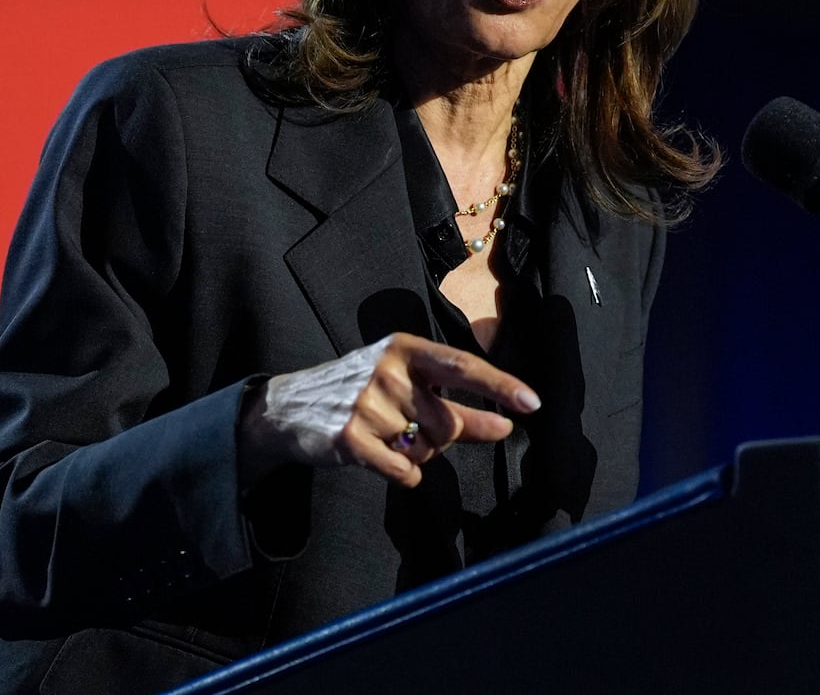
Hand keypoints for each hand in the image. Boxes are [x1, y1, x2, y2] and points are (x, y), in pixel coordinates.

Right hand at [239, 333, 540, 487]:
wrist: (287, 408)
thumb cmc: (357, 391)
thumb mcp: (404, 384)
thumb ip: (458, 404)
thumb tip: (508, 424)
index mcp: (402, 348)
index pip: (462, 367)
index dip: (499, 386)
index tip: (532, 403)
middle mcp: (386, 371)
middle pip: (449, 423)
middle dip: (438, 436)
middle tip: (404, 425)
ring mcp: (366, 405)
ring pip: (427, 450)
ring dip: (415, 453)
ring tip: (382, 435)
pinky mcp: (351, 440)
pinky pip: (405, 471)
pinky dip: (400, 472)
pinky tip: (377, 455)